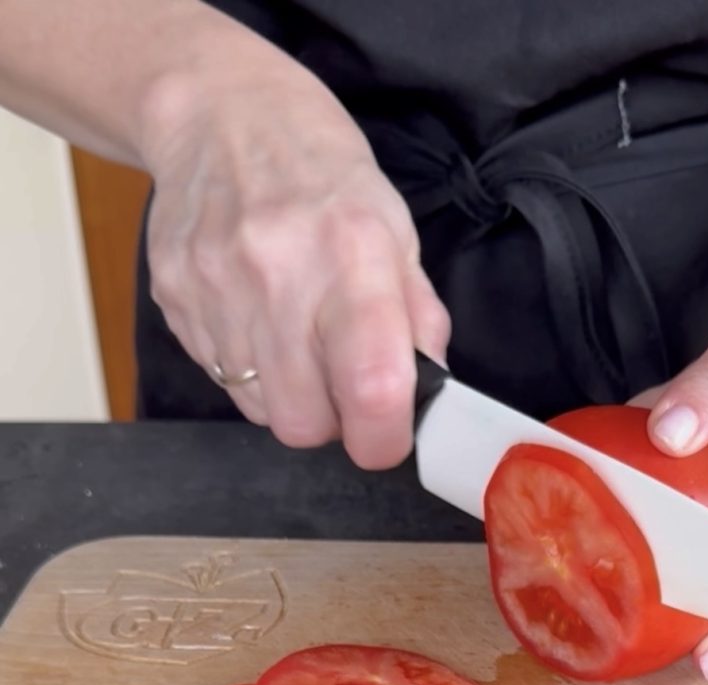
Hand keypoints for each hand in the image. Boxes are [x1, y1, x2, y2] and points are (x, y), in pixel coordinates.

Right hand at [141, 55, 449, 467]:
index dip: (383, 438)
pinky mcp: (174, 298)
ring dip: (289, 397)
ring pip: (258, 409)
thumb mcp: (396, 233)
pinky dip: (249, 370)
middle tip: (342, 389)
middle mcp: (279, 276)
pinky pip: (219, 377)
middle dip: (331, 424)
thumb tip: (428, 393)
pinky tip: (260, 322)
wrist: (223, 118)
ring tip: (299, 345)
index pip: (370, 387)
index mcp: (353, 257)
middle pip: (302, 423)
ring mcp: (217, 289)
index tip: (388, 438)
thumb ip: (419, 319)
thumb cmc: (325, 178)